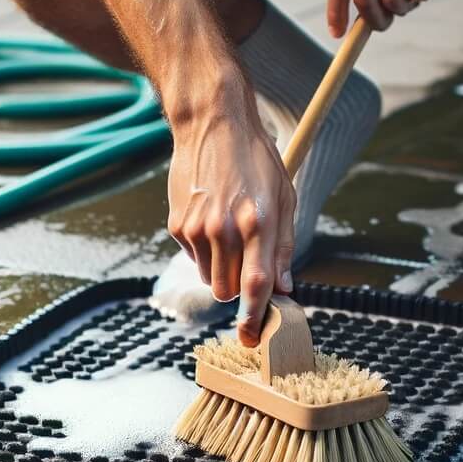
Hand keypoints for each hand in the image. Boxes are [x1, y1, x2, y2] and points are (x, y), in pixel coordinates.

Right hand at [166, 67, 295, 346]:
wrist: (213, 124)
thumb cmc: (256, 161)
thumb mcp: (284, 199)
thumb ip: (284, 247)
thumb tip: (284, 288)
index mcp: (259, 222)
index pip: (256, 285)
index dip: (255, 316)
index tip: (252, 336)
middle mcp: (225, 228)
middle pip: (228, 291)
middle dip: (240, 291)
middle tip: (249, 267)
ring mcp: (197, 228)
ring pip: (210, 279)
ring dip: (223, 271)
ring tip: (232, 235)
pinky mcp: (178, 225)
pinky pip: (194, 259)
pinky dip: (206, 252)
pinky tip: (213, 221)